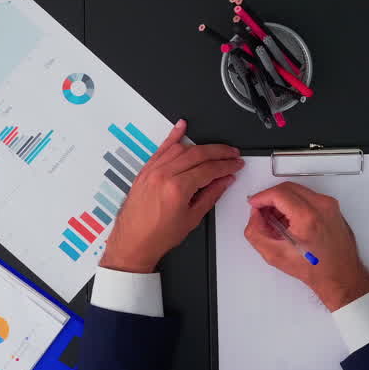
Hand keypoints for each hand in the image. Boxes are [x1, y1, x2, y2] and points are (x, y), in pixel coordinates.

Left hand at [99, 120, 241, 272]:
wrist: (132, 243)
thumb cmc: (158, 236)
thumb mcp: (192, 218)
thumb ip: (211, 195)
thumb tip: (224, 180)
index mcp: (177, 188)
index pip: (209, 169)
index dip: (227, 165)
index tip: (236, 164)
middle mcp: (164, 175)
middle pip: (198, 154)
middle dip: (219, 152)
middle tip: (232, 154)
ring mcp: (153, 171)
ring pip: (182, 148)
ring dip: (201, 146)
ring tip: (216, 149)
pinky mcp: (145, 170)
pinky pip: (161, 148)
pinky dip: (172, 136)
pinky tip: (181, 127)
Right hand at [243, 182, 368, 310]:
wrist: (340, 275)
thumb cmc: (315, 268)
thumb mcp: (274, 255)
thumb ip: (256, 232)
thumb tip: (255, 215)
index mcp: (307, 217)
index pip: (278, 193)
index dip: (261, 197)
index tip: (254, 204)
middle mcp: (321, 206)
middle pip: (287, 188)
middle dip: (270, 197)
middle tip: (261, 211)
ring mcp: (329, 205)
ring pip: (298, 190)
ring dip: (282, 200)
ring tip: (275, 219)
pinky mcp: (332, 207)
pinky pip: (308, 196)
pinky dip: (294, 203)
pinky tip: (289, 220)